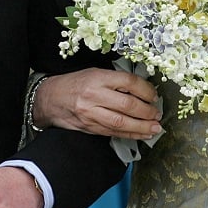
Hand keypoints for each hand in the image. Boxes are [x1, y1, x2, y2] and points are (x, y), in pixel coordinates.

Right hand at [34, 69, 160, 139]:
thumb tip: (143, 90)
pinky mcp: (90, 127)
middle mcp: (94, 95)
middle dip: (147, 111)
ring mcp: (91, 113)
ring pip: (122, 122)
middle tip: (157, 114)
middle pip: (128, 105)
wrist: (50, 99)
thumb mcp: (94, 73)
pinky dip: (130, 134)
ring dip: (142, 127)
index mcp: (97, 77)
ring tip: (155, 127)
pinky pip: (114, 132)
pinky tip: (142, 134)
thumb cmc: (75, 83)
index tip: (154, 95)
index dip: (146, 90)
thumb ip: (116, 81)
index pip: (128, 82)